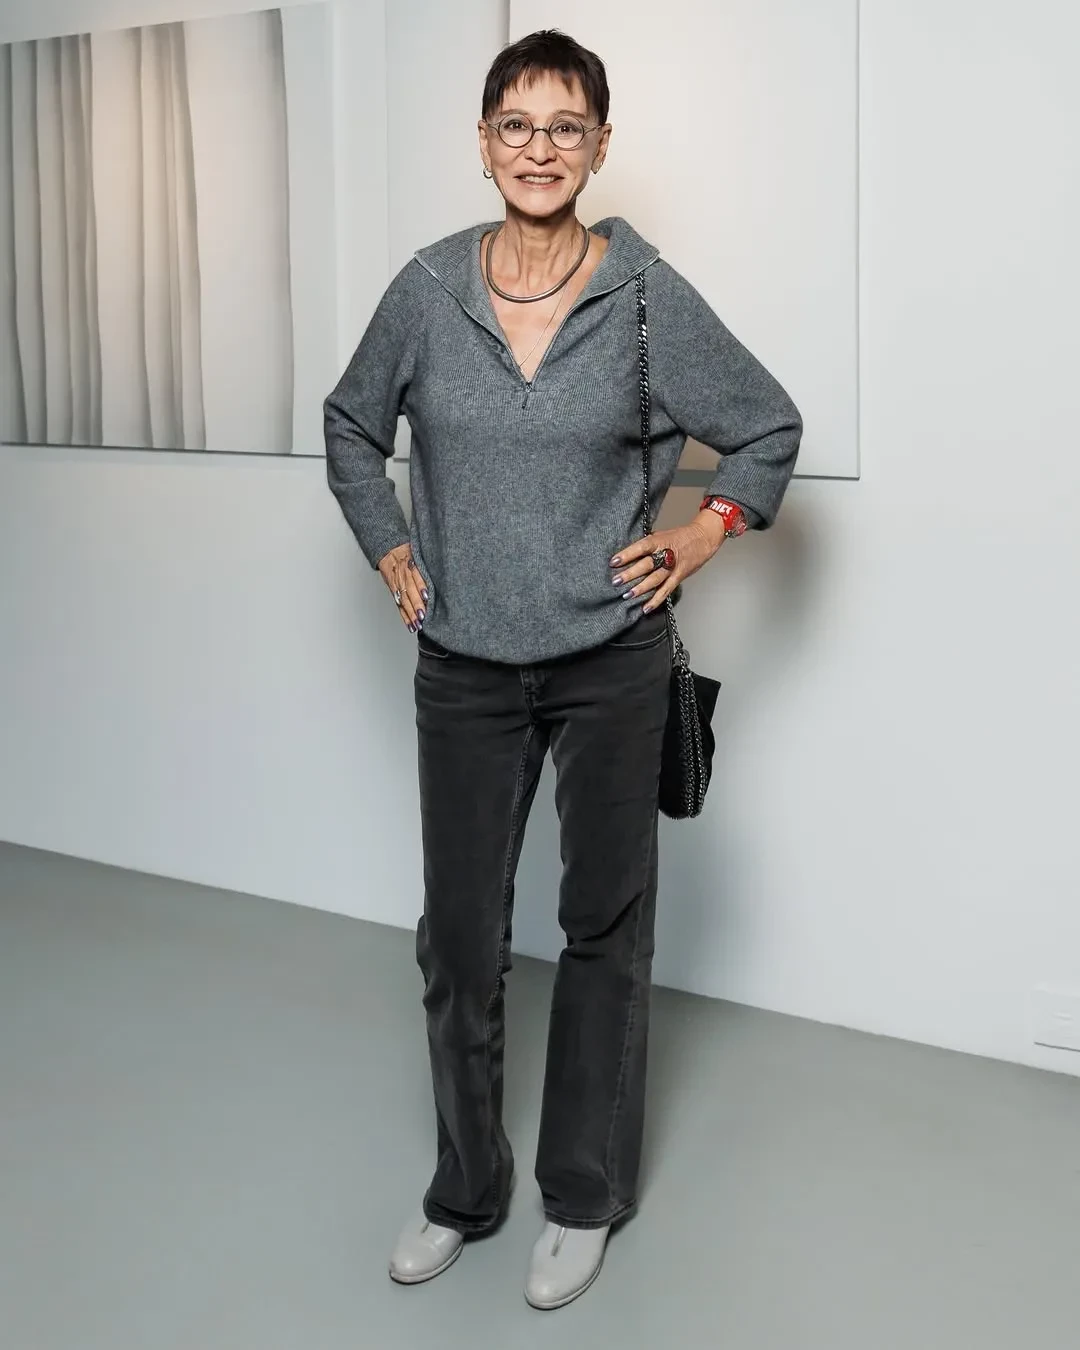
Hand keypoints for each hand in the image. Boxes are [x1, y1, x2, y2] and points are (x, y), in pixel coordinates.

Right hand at [378, 543, 429, 632]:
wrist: (389, 551)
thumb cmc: (408, 553)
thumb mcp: (417, 553)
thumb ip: (427, 564)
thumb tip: (444, 572)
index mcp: (410, 564)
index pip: (415, 576)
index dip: (420, 586)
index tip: (427, 596)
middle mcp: (403, 575)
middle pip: (409, 591)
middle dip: (416, 604)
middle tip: (423, 615)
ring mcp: (397, 585)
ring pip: (403, 601)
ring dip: (410, 614)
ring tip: (418, 624)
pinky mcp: (394, 592)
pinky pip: (399, 606)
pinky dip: (405, 617)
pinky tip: (411, 625)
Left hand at [609, 513, 727, 612]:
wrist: (703, 538)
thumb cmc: (680, 536)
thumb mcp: (661, 535)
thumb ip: (647, 545)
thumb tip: (628, 556)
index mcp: (659, 541)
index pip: (640, 547)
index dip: (627, 554)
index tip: (613, 562)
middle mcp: (666, 554)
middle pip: (646, 565)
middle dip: (630, 574)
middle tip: (616, 581)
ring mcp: (673, 567)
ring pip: (655, 579)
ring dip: (641, 588)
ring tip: (627, 595)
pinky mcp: (679, 576)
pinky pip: (666, 590)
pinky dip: (656, 600)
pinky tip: (646, 607)